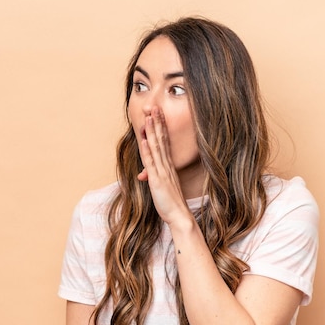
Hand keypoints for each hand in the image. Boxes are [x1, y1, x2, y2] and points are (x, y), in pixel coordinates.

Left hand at [137, 107, 190, 224]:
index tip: (158, 114)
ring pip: (156, 148)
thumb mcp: (162, 187)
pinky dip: (148, 151)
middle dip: (157, 123)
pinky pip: (152, 163)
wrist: (179, 216)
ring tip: (149, 117)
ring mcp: (162, 172)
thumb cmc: (170, 203)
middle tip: (154, 107)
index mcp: (168, 166)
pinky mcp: (158, 180)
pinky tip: (145, 140)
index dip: (161, 127)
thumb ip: (155, 177)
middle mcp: (166, 166)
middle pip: (161, 140)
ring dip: (152, 132)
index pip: (164, 142)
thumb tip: (145, 174)